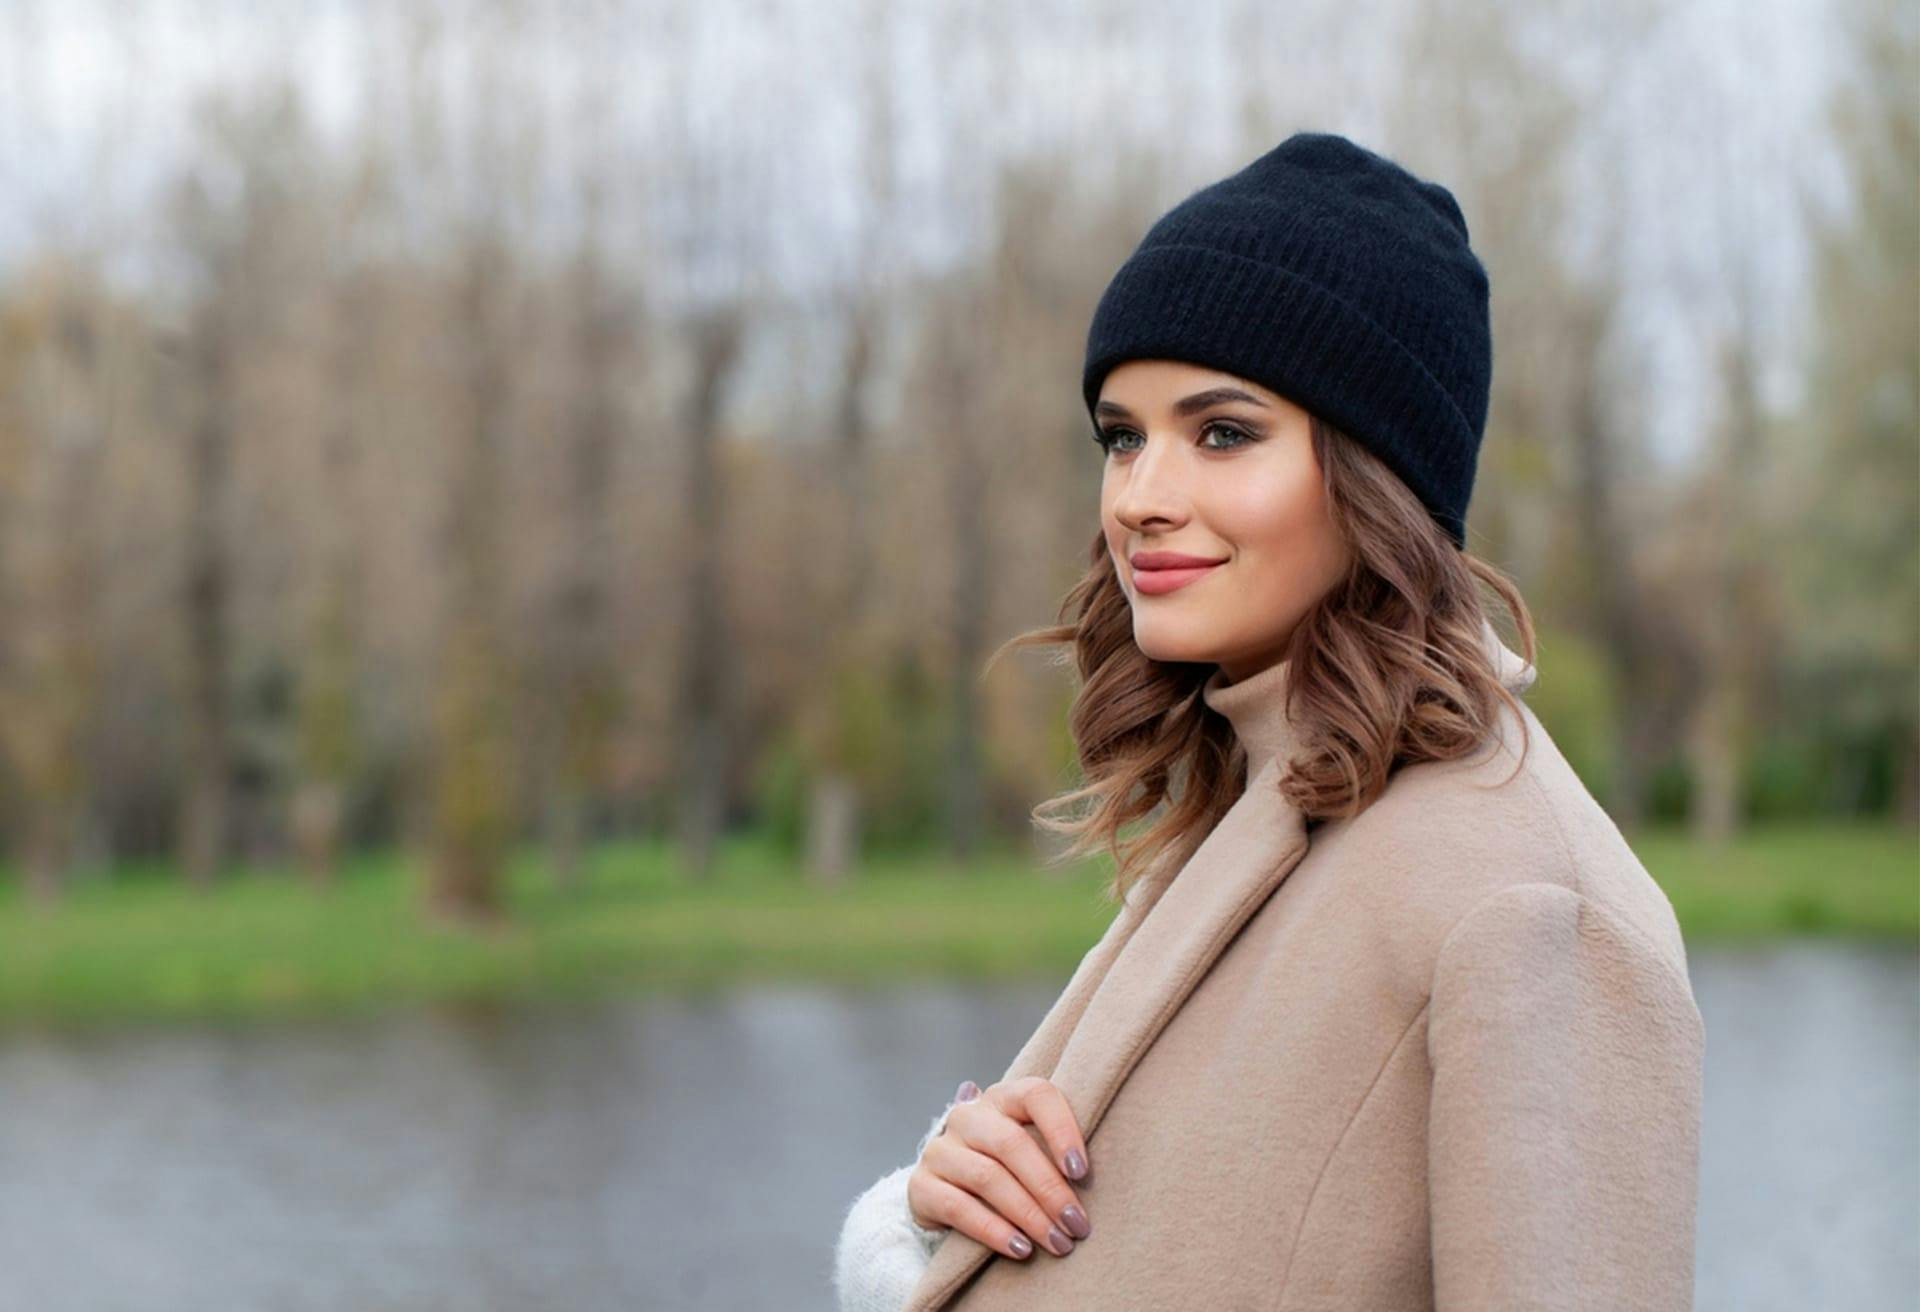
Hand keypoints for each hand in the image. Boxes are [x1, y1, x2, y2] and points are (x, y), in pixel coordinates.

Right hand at [906, 1076, 1093, 1259]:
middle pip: (1011, 1144)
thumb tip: (1088, 1175)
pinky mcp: (921, 1186)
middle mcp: (967, 1117)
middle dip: (1050, 1188)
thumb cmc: (1008, 1171)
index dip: (1062, 1129)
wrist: (949, 1193)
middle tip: (1077, 1225)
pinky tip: (1020, 1249)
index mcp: (1002, 1098)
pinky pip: (959, 1208)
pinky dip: (994, 1231)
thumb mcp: (1031, 1151)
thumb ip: (1054, 1152)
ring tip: (1056, 1242)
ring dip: (1028, 1215)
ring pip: (988, 1177)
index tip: (1083, 1172)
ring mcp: (940, 1150)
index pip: (1035, 1095)